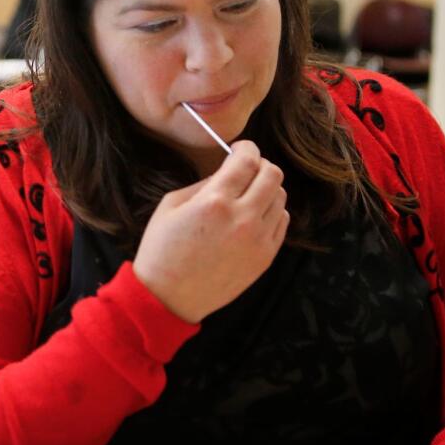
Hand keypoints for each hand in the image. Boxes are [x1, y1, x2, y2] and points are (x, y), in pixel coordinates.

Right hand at [132, 141, 287, 323]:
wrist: (169, 297)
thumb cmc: (162, 249)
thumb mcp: (171, 205)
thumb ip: (204, 184)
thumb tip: (226, 173)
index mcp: (215, 201)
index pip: (248, 160)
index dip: (246, 148)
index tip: (240, 149)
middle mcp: (242, 218)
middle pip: (273, 174)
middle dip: (260, 165)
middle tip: (247, 169)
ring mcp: (258, 240)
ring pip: (281, 197)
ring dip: (266, 189)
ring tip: (248, 196)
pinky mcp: (265, 257)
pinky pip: (282, 222)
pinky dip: (271, 213)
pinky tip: (252, 217)